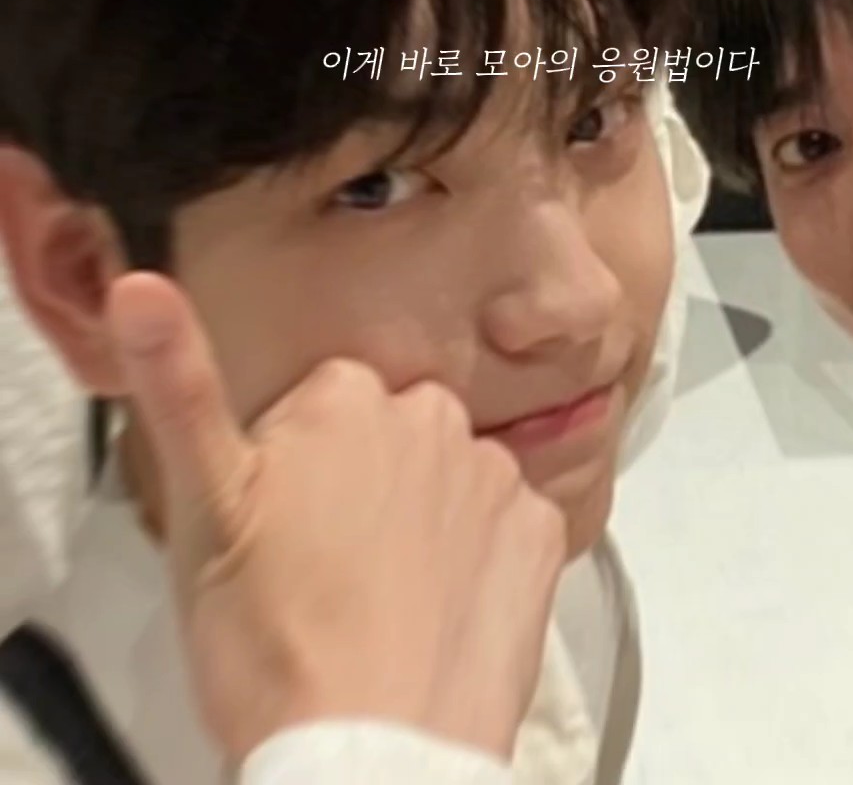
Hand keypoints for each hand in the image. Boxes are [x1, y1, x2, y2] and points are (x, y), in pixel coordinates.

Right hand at [107, 272, 566, 766]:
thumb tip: (140, 286)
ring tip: (382, 598)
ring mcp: (494, 475)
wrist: (367, 752)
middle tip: (326, 565)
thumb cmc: (273, 642)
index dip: (299, 464)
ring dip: (429, 517)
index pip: (327, 399)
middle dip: (368, 479)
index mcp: (347, 395)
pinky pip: (511, 524)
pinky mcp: (540, 535)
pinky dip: (486, 557)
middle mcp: (432, 415)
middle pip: (395, 430)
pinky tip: (442, 609)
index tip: (283, 520)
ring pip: (453, 477)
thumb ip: (176, 384)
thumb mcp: (200, 506)